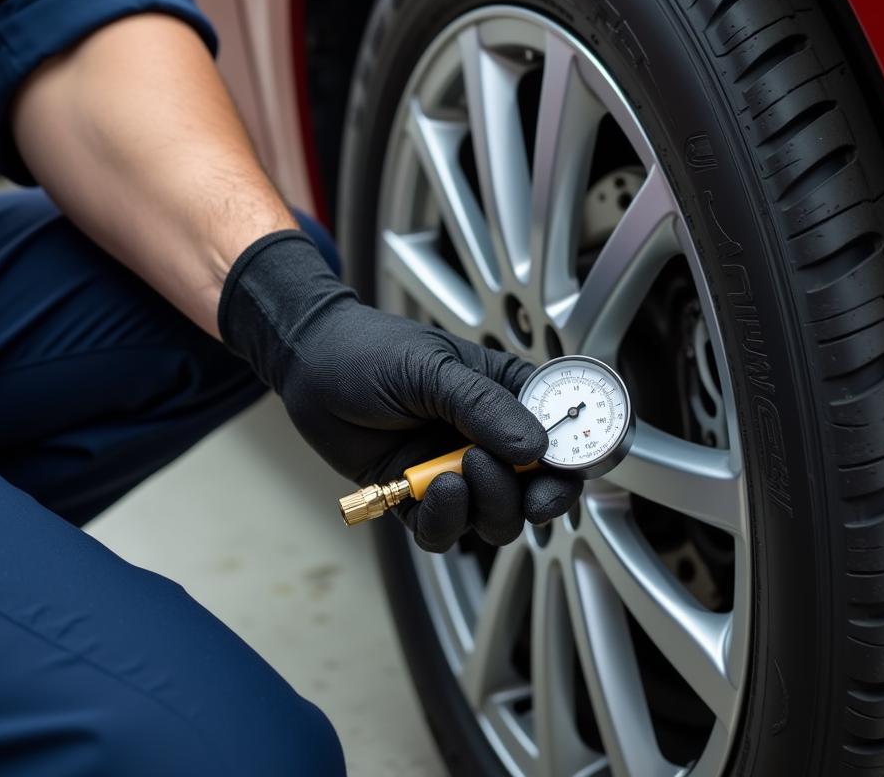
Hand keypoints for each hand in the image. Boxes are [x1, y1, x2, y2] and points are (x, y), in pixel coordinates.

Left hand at [218, 231, 581, 551]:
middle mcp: (489, 439)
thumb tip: (536, 448)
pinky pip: (446, 533)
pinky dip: (444, 522)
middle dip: (532, 497)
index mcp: (508, 396)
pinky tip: (427, 492)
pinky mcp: (419, 499)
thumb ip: (485, 407)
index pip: (561, 436)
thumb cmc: (372, 351)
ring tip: (454, 474)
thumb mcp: (434, 369)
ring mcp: (456, 472)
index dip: (573, 462)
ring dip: (485, 507)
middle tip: (514, 484)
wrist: (310, 365)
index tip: (562, 473)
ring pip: (496, 519)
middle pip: (538, 491)